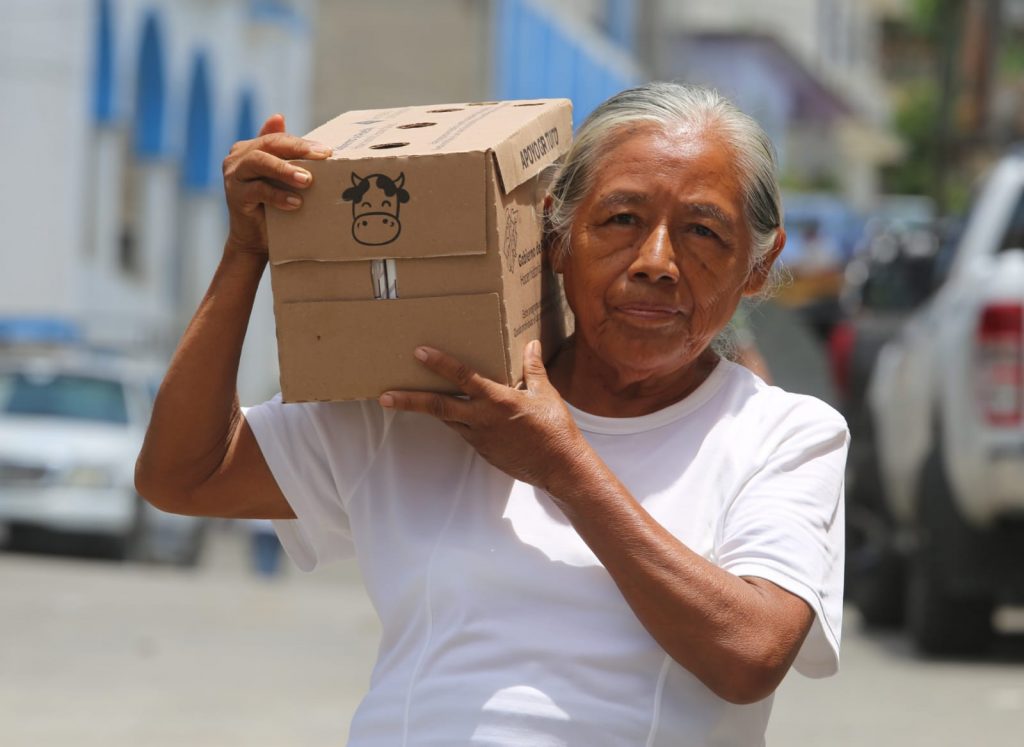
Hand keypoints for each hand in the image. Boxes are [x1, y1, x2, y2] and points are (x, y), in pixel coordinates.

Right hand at [221, 114, 332, 256]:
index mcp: (249, 148)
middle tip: (322, 157)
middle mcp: (237, 158)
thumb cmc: (273, 206)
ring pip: (260, 162)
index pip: (277, 139)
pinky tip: (296, 202)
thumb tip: (280, 116)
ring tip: (307, 180)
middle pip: (268, 145)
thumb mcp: (281, 179)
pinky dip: (278, 195)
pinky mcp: (235, 196)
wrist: (256, 239)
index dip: (301, 143)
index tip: (326, 150)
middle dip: (297, 149)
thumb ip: (285, 155)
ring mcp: (233, 176)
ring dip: (285, 170)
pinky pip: (258, 190)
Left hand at [379, 341, 589, 491]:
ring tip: (407, 400)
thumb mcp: (546, 394)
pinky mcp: (482, 451)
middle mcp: (482, 419)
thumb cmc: (555, 429)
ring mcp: (479, 438)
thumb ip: (533, 368)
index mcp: (497, 400)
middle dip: (409, 400)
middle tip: (384, 396)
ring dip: (428, 410)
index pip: (463, 376)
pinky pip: (462, 432)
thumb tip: (530, 345)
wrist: (559, 467)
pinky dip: (455, 421)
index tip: (419, 353)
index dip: (440, 364)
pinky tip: (454, 414)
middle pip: (438, 406)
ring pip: (448, 420)